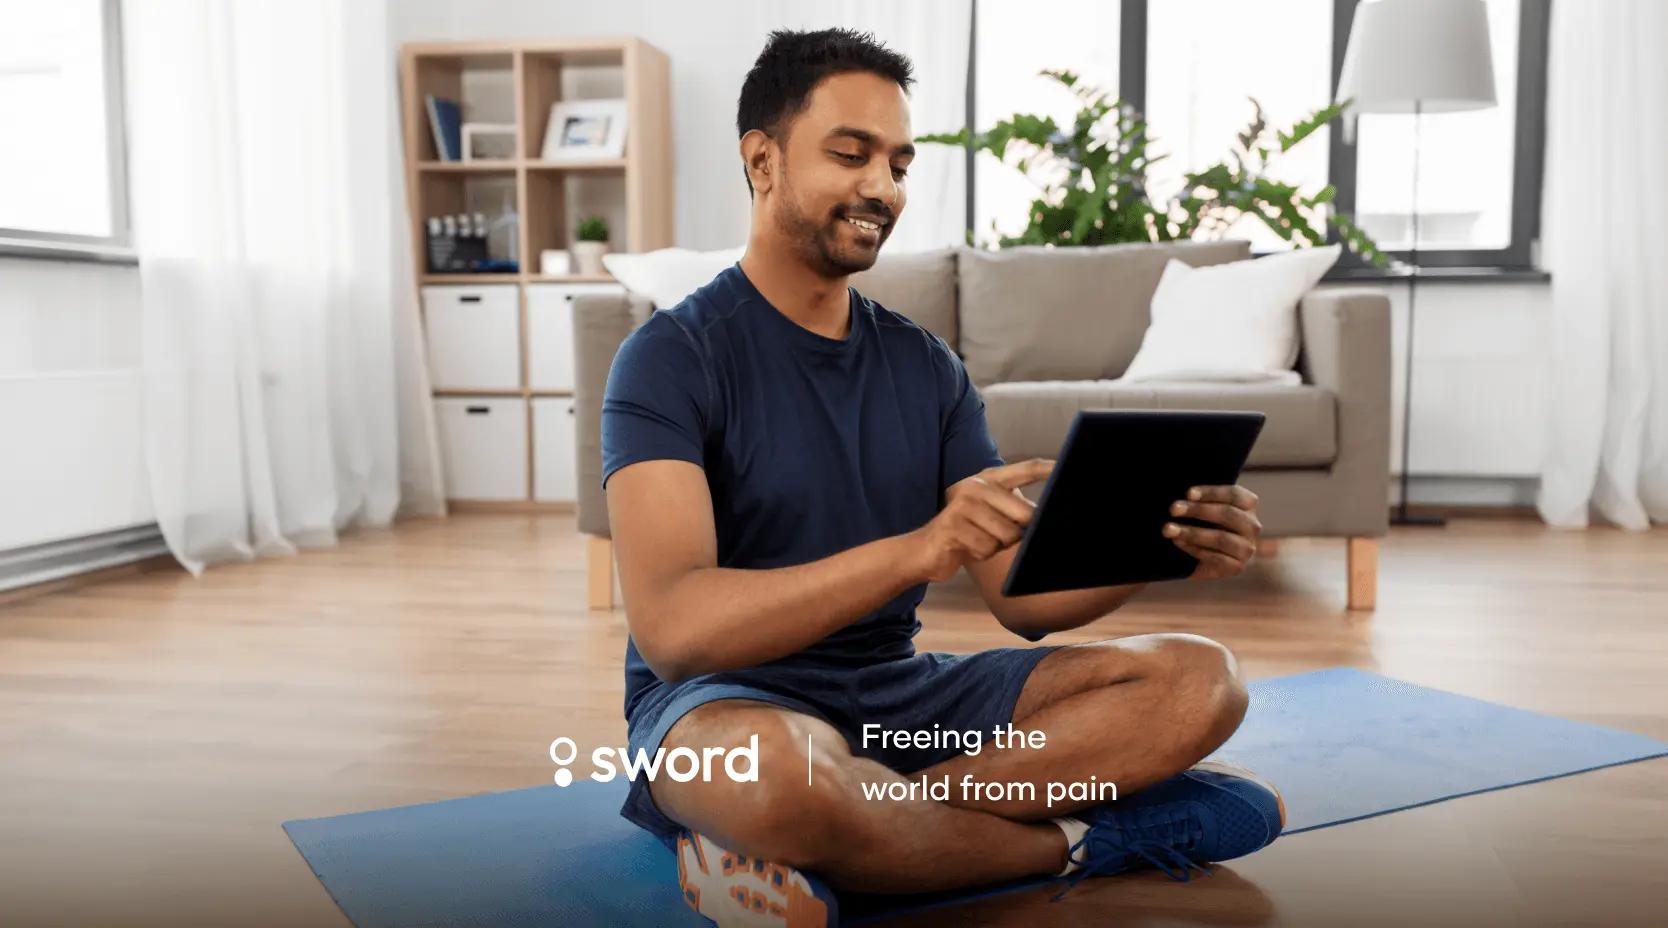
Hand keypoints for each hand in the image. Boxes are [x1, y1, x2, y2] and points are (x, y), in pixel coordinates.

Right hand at [908, 458, 1054, 582]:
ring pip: (1007, 535)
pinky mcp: (953, 526)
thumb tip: (1044, 517)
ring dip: (997, 546)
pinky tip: (967, 548)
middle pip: (1024, 513)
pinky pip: (986, 547)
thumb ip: (1015, 509)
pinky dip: (981, 554)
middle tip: (997, 534)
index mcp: (987, 479)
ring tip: (978, 540)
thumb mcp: (990, 514)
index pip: (1026, 469)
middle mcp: (975, 486)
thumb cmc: (965, 532)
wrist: (924, 550)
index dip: (1049, 468)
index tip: (1068, 467)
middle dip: (1019, 532)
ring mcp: (963, 506)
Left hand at [1163, 484, 1261, 579]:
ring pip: (1222, 538)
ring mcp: (1246, 548)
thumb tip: (1184, 494)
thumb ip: (1199, 499)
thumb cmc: (1198, 523)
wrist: (1197, 558)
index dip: (1211, 492)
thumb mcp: (1201, 507)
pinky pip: (1216, 557)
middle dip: (1198, 510)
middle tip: (1173, 509)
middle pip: (1228, 514)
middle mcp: (1252, 526)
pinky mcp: (1237, 567)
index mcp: (1248, 505)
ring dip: (1192, 532)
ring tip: (1168, 529)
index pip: (1234, 495)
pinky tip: (1178, 542)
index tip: (1188, 493)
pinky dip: (1194, 549)